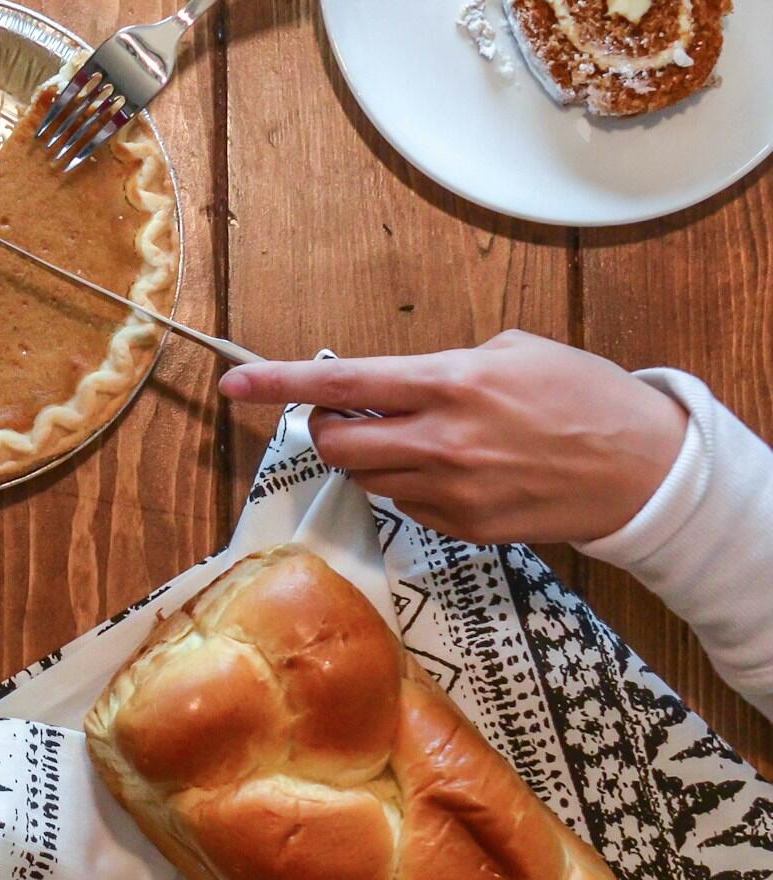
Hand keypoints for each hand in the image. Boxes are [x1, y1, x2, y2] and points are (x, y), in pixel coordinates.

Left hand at [219, 331, 686, 544]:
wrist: (644, 469)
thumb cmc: (584, 396)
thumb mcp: (513, 351)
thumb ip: (442, 367)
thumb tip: (394, 385)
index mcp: (449, 384)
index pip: (342, 384)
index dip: (280, 384)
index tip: (235, 384)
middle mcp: (440, 440)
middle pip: (336, 446)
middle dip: (329, 430)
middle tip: (349, 417)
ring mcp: (450, 491)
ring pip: (366, 479)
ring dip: (372, 458)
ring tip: (418, 440)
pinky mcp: (463, 528)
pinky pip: (405, 505)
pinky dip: (409, 486)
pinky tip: (453, 471)